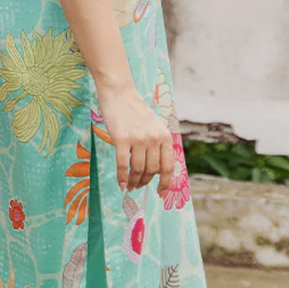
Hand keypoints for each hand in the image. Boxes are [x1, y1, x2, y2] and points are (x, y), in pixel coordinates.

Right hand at [95, 82, 174, 197]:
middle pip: (152, 170)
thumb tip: (156, 171)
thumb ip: (157, 145)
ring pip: (138, 169)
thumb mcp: (154, 126)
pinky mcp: (121, 139)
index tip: (160, 193)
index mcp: (165, 136)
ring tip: (130, 186)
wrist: (120, 94)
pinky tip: (121, 184)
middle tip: (138, 186)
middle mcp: (154, 138)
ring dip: (134, 181)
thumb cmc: (136, 112)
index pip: (168, 166)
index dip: (165, 183)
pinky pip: (123, 164)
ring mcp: (138, 139)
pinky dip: (122, 177)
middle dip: (145, 182)